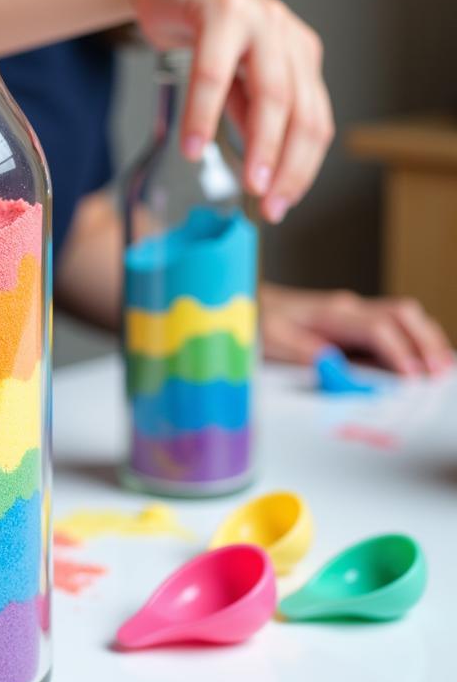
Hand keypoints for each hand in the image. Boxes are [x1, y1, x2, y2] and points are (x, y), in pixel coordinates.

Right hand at [130, 0, 332, 222]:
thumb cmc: (202, 28)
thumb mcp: (233, 76)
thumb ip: (246, 111)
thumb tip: (258, 165)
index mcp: (300, 59)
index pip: (313, 124)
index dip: (301, 169)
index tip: (279, 206)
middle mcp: (289, 38)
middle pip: (300, 112)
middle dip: (287, 164)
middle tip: (268, 202)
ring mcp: (261, 20)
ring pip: (271, 93)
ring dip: (259, 144)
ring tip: (247, 183)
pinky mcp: (223, 10)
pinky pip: (214, 71)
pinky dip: (203, 114)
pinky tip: (193, 146)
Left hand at [261, 283, 453, 375]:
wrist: (245, 303)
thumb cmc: (256, 322)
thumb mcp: (270, 340)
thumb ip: (305, 353)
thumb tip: (335, 367)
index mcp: (329, 312)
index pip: (377, 328)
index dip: (398, 353)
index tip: (412, 378)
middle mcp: (347, 308)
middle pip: (401, 315)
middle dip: (425, 343)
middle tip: (440, 373)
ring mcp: (353, 312)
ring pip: (403, 316)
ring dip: (425, 339)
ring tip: (443, 368)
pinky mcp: (353, 322)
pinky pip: (392, 326)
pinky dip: (413, 340)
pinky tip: (424, 360)